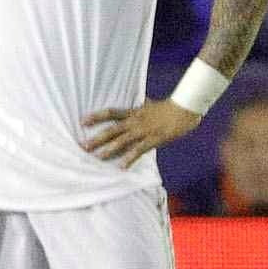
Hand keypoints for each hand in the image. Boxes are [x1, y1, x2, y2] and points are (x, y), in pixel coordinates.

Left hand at [80, 97, 200, 165]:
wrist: (184, 109)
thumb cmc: (170, 107)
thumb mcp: (152, 105)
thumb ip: (143, 106)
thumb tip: (141, 101)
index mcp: (134, 112)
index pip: (111, 113)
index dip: (96, 116)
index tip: (82, 121)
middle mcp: (135, 121)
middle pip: (112, 129)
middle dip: (97, 138)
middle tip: (83, 146)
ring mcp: (144, 130)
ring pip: (122, 140)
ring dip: (108, 149)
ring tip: (96, 158)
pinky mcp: (154, 139)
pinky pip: (139, 150)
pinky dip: (129, 158)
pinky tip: (121, 167)